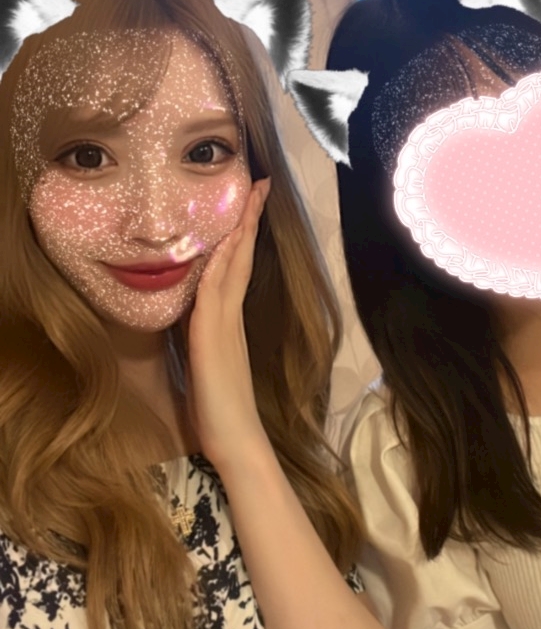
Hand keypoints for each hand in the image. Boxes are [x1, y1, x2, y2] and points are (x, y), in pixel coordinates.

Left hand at [185, 177, 270, 466]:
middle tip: (259, 185)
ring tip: (249, 200)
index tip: (251, 203)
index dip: (243, 234)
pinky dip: (217, 267)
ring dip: (238, 232)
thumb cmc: (221, 413)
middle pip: (239, 258)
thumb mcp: (207, 364)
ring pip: (230, 269)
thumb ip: (203, 338)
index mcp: (228, 321)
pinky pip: (214, 295)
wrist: (237, 444)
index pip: (236, 267)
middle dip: (247, 220)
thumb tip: (193, 317)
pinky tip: (219, 248)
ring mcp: (223, 327)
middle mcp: (229, 317)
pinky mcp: (211, 341)